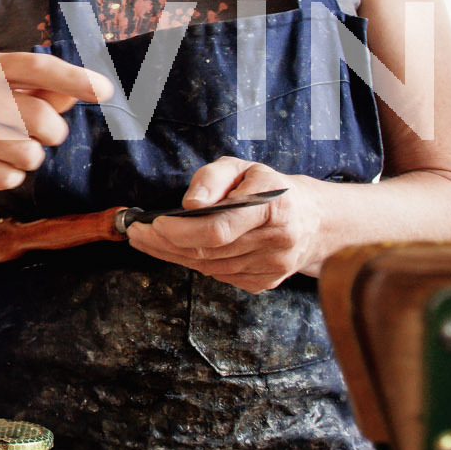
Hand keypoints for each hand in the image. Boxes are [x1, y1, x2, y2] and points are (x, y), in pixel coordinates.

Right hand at [0, 50, 110, 194]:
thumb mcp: (13, 97)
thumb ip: (47, 92)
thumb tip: (82, 89)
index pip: (36, 67)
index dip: (74, 78)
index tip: (106, 90)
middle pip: (37, 115)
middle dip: (54, 133)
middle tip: (49, 137)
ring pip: (25, 152)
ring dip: (30, 158)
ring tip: (12, 151)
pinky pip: (8, 178)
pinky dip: (11, 178)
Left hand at [125, 158, 325, 292]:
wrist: (313, 220)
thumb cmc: (270, 187)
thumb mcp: (243, 167)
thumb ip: (213, 177)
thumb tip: (190, 203)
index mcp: (274, 207)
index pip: (219, 228)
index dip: (181, 230)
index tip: (153, 224)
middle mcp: (277, 242)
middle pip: (209, 252)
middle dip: (165, 244)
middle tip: (137, 234)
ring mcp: (273, 267)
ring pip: (210, 268)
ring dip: (173, 256)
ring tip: (148, 241)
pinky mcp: (266, 283)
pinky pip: (220, 276)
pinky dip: (195, 264)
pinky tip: (177, 251)